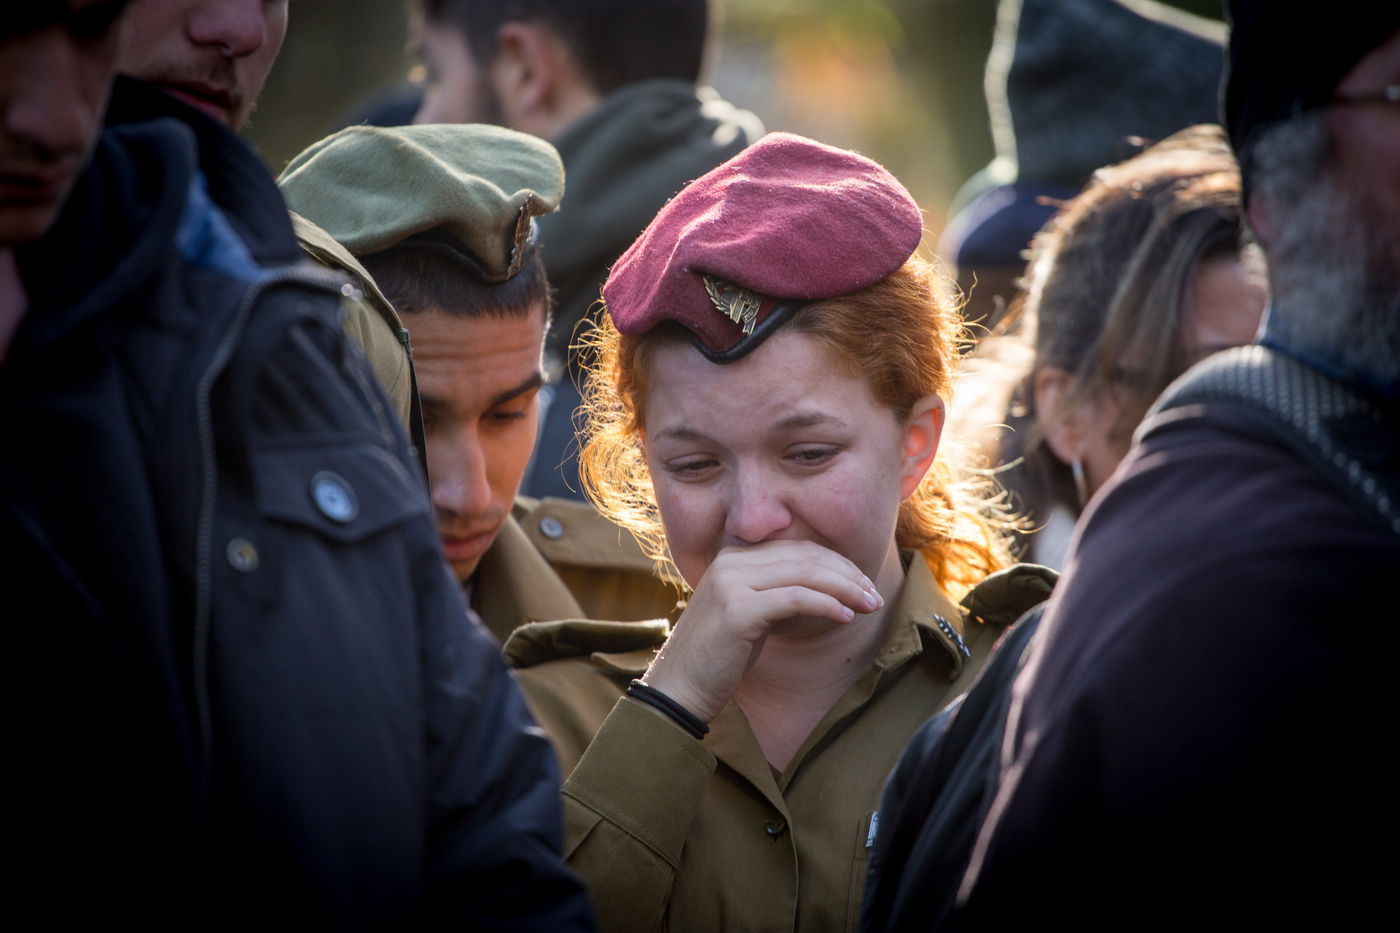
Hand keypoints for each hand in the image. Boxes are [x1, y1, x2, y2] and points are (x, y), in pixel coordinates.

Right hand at [641, 539, 882, 722]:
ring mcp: (732, 583)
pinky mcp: (738, 610)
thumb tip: (828, 585)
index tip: (863, 584)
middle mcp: (730, 562)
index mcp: (732, 557)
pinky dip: (826, 605)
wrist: (679, 688)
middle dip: (847, 575)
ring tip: (869, 605)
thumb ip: (777, 591)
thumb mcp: (750, 613)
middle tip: (874, 596)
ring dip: (845, 589)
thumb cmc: (719, 657)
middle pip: (805, 557)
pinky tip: (846, 617)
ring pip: (805, 574)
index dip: (836, 564)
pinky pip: (796, 599)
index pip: (798, 549)